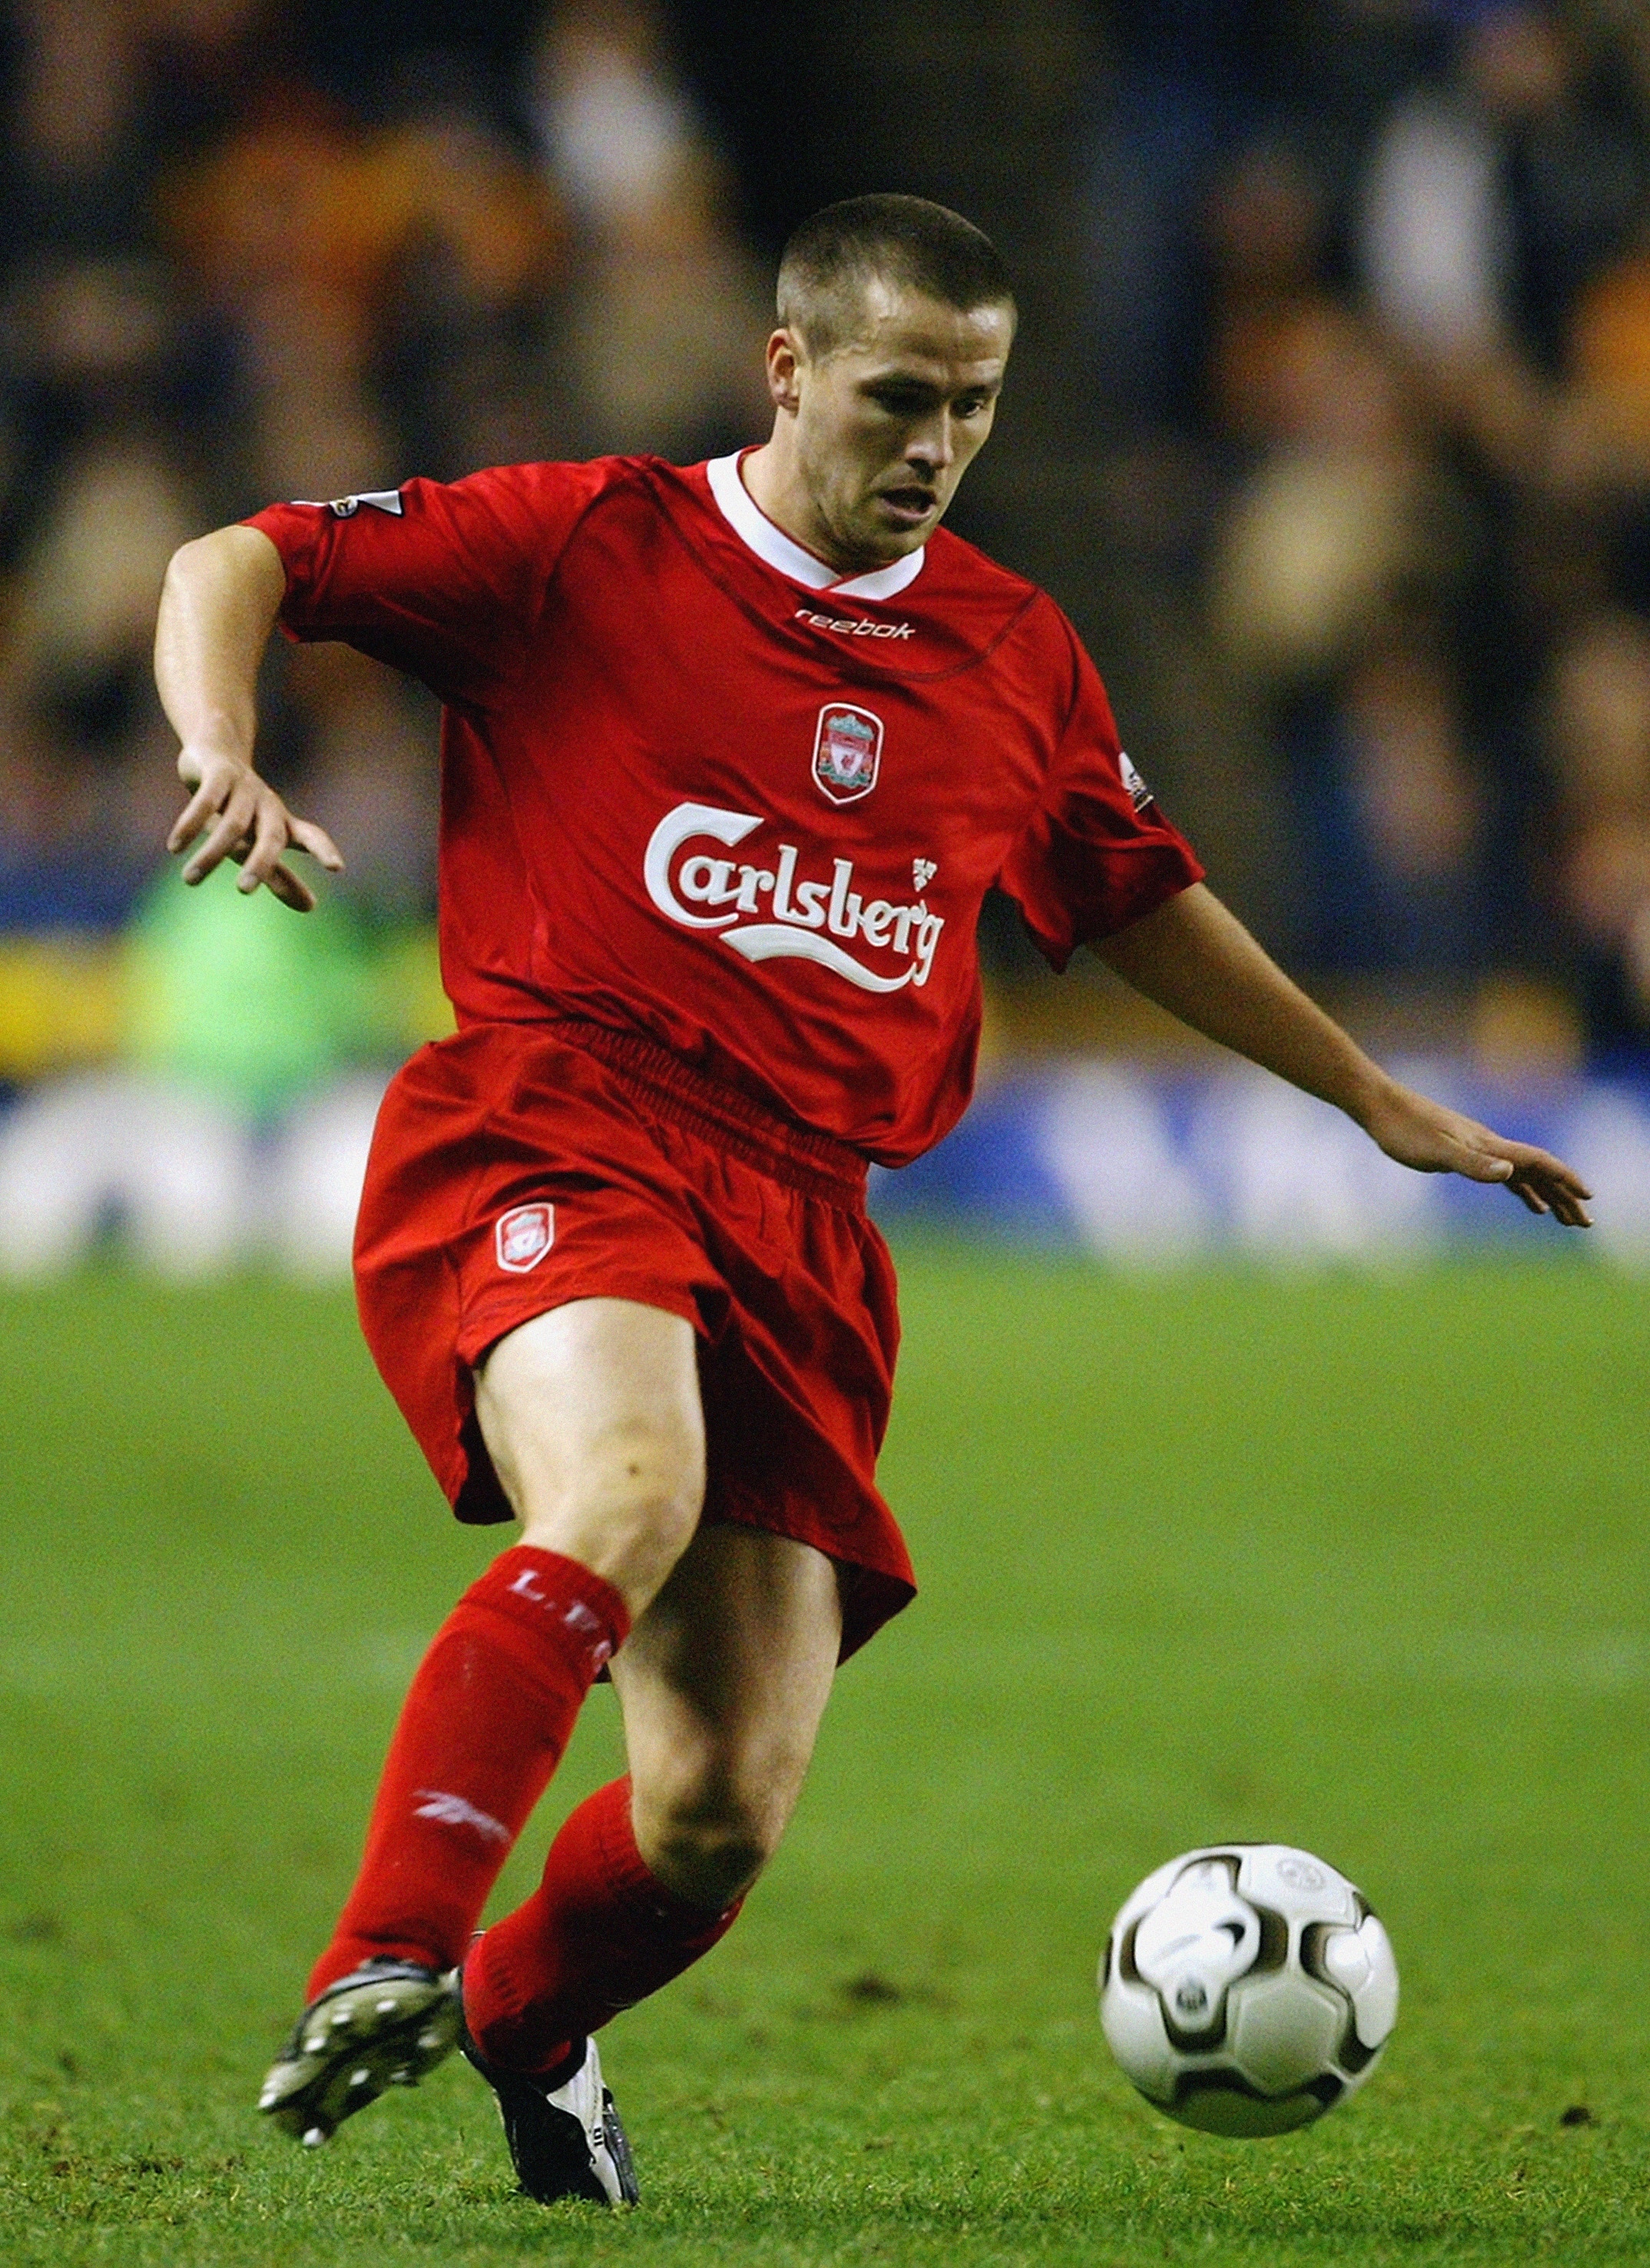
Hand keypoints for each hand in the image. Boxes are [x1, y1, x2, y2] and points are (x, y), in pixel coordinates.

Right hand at [167, 746, 343, 912]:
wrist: (215, 750)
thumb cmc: (241, 809)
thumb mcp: (259, 842)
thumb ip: (282, 876)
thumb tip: (311, 908)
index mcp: (281, 822)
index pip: (309, 836)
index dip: (323, 849)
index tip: (337, 867)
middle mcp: (268, 805)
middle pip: (270, 837)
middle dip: (260, 863)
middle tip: (243, 890)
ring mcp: (244, 787)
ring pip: (232, 825)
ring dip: (211, 853)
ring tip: (189, 880)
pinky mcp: (218, 773)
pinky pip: (206, 801)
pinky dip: (190, 824)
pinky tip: (176, 846)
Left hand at [1360, 1078, 1591, 1226]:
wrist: (1380, 1106)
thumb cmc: (1404, 1130)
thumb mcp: (1436, 1152)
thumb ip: (1473, 1164)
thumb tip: (1511, 1174)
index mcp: (1490, 1146)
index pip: (1539, 1162)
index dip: (1565, 1179)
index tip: (1588, 1197)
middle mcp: (1491, 1146)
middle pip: (1540, 1172)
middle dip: (1565, 1196)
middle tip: (1585, 1223)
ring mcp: (1479, 1148)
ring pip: (1526, 1175)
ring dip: (1549, 1196)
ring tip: (1565, 1218)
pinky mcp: (1463, 1152)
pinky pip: (1505, 1175)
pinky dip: (1523, 1190)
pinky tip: (1530, 1203)